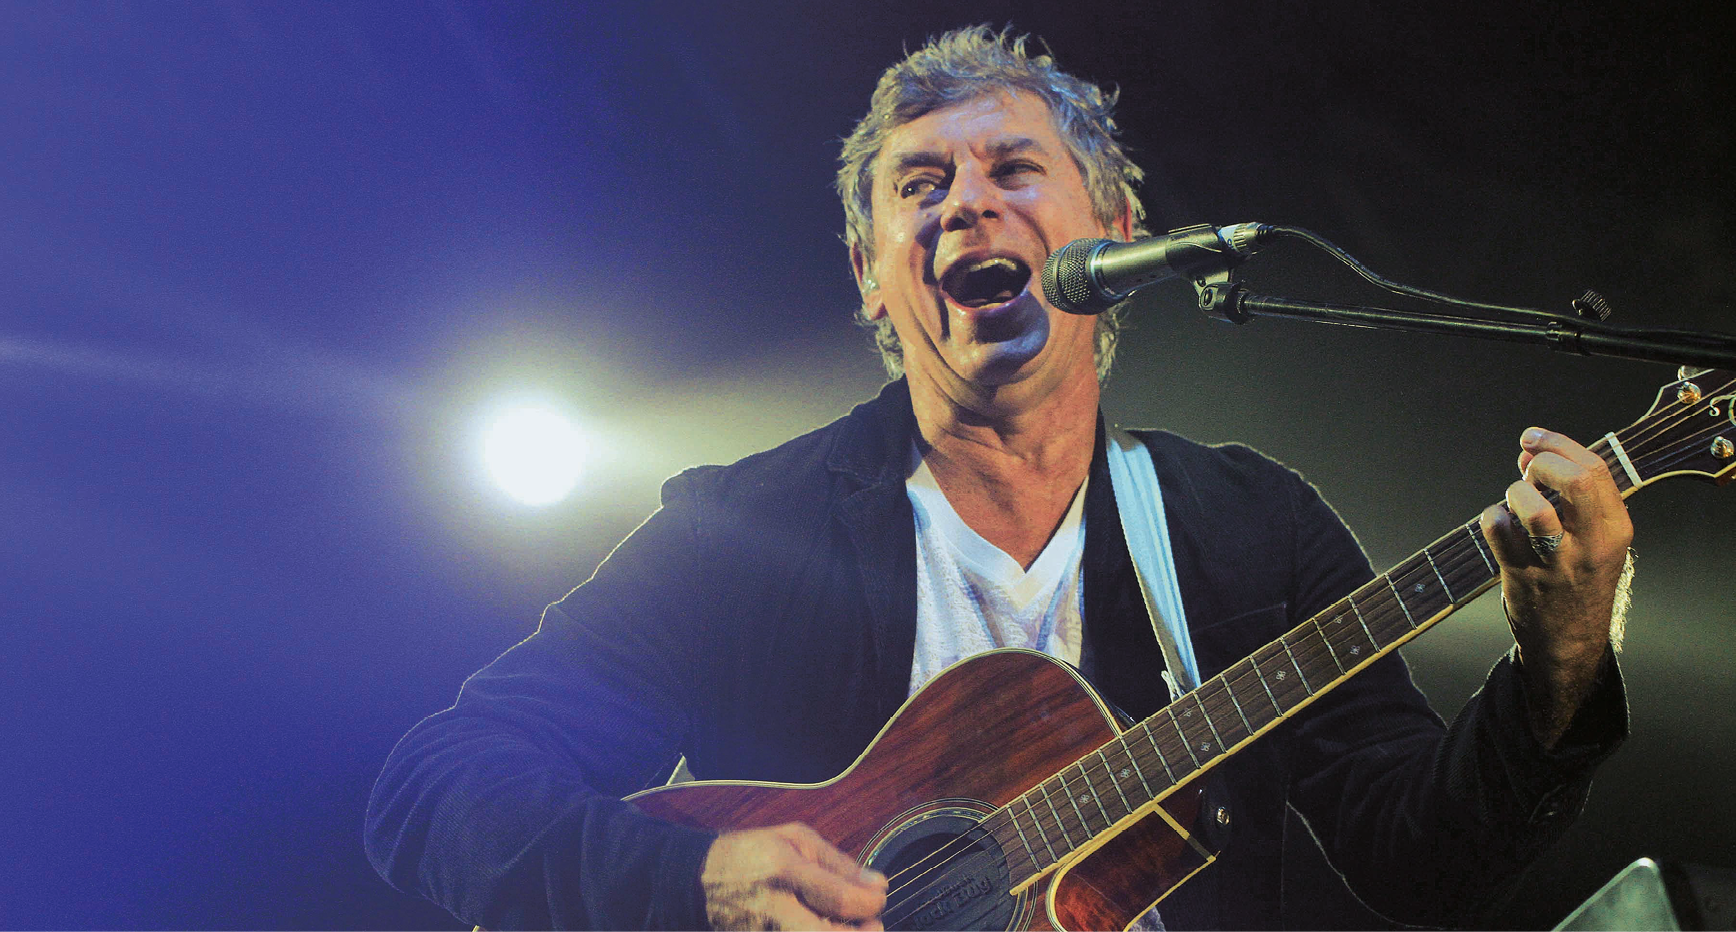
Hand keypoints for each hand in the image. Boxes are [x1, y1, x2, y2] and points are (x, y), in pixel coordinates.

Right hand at [701, 823, 886, 931]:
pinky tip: (825, 927)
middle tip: (872, 924)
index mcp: (784, 869)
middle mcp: (773, 907)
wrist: (700, 880)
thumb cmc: (751, 854)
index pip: (841, 898)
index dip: (871, 902)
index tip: (877, 895)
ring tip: (848, 927)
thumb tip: (878, 885)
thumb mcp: (796, 840)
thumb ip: (839, 863)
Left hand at [1479, 427, 1632, 747]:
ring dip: (1515, 492)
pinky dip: (1492, 516)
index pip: (1595, 469)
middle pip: (1574, 481)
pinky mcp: (1522, 576)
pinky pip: (1498, 530)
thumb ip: (1570, 493)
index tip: (1532, 438)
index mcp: (1616, 528)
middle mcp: (1591, 545)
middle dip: (1543, 464)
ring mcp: (1556, 563)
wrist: (1569, 639)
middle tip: (1528, 472)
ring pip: (1533, 507)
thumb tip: (1529, 450)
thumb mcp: (1595, 536)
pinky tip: (1499, 524)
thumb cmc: (1578, 575)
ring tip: (1515, 500)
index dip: (1557, 443)